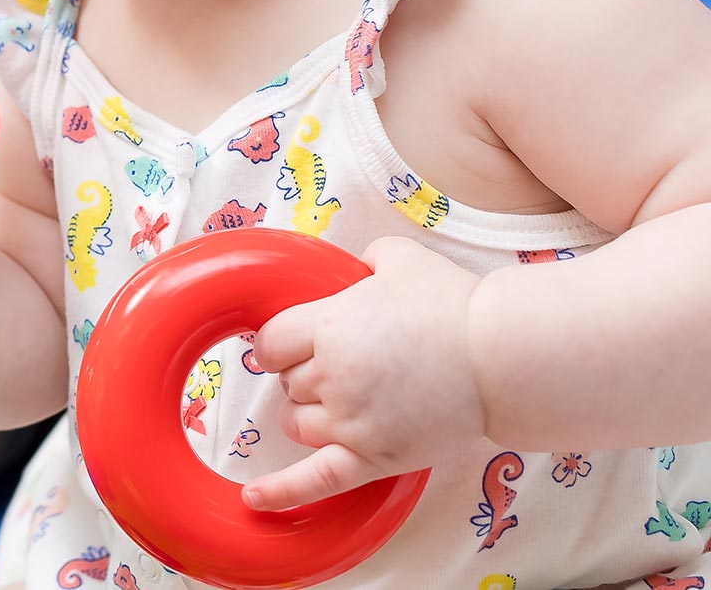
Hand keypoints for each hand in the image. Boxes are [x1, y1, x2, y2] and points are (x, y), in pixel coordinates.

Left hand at [245, 236, 487, 510]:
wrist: (503, 358)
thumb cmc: (456, 306)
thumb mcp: (403, 260)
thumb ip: (371, 259)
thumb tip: (364, 262)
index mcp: (329, 326)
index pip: (272, 342)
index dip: (280, 343)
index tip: (291, 345)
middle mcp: (333, 375)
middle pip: (289, 383)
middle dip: (307, 375)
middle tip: (347, 367)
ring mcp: (353, 421)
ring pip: (299, 424)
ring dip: (310, 414)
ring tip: (342, 403)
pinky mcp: (377, 457)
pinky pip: (317, 481)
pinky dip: (282, 492)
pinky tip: (254, 498)